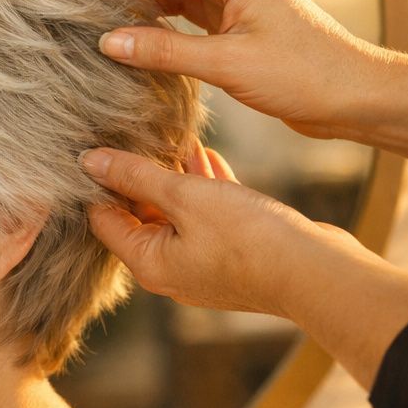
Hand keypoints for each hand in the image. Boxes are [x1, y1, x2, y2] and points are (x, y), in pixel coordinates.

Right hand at [67, 0, 382, 139]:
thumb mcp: (228, 65)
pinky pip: (189, 10)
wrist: (354, 96)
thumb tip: (108, 40)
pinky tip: (138, 34)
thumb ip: (165, 51)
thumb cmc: (304, 76)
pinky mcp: (240, 24)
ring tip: (98, 10)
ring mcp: (238, 0)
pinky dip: (159, 16)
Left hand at [81, 145, 344, 317]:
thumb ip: (137, 176)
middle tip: (138, 134)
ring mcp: (201, 266)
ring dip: (176, 178)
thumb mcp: (186, 196)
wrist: (317, 272)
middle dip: (140, 176)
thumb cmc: (249, 238)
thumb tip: (89, 161)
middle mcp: (169, 270)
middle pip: (139, 216)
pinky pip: (207, 219)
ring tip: (175, 137)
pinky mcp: (231, 257)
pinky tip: (208, 158)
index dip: (100, 182)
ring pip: (176, 214)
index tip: (98, 146)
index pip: (104, 219)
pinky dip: (204, 190)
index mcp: (148, 263)